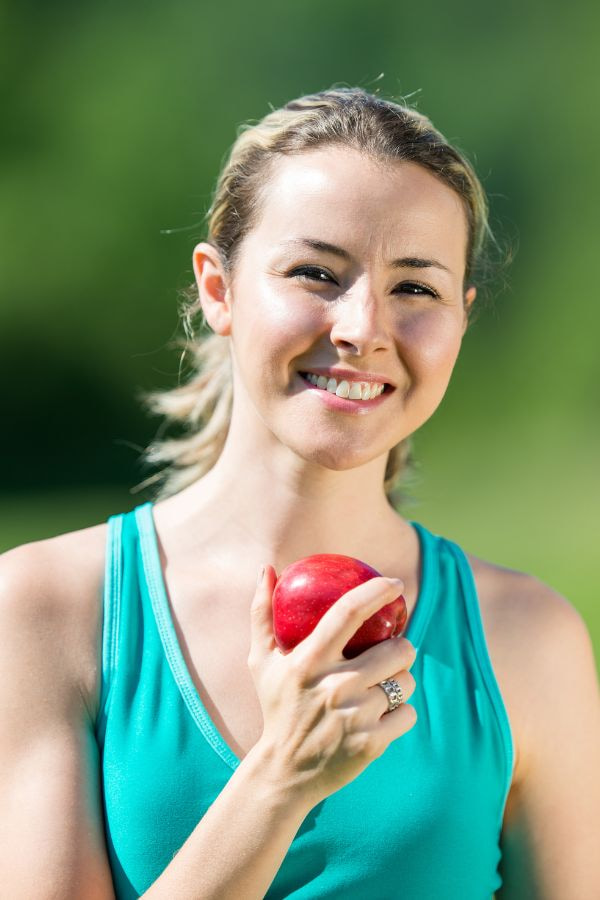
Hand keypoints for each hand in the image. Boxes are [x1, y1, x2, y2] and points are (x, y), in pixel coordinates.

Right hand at [248, 564, 417, 807]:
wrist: (284, 773)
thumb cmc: (276, 708)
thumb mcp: (261, 662)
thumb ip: (262, 614)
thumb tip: (266, 569)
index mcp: (308, 662)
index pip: (348, 612)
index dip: (376, 592)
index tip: (395, 584)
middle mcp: (334, 687)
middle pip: (395, 650)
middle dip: (402, 646)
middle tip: (393, 650)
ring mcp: (355, 717)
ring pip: (406, 683)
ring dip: (402, 681)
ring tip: (386, 684)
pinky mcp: (371, 744)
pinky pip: (408, 714)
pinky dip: (401, 713)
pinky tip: (384, 715)